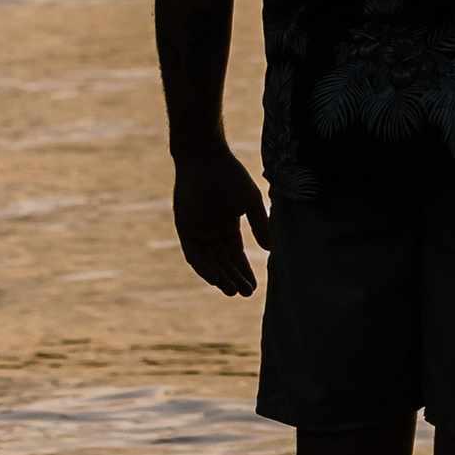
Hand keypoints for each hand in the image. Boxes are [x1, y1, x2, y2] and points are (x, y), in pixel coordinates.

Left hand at [173, 146, 270, 293]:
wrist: (206, 161)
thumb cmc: (231, 176)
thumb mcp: (251, 203)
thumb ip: (259, 225)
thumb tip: (269, 249)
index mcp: (228, 226)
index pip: (236, 255)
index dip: (244, 271)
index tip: (254, 287)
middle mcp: (212, 233)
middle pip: (223, 263)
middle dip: (234, 278)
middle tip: (246, 294)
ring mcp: (198, 232)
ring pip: (209, 263)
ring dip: (220, 277)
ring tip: (233, 291)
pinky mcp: (185, 230)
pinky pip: (194, 255)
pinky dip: (204, 268)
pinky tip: (215, 279)